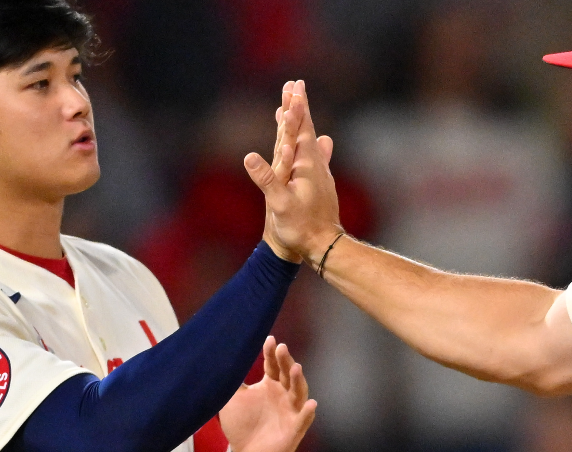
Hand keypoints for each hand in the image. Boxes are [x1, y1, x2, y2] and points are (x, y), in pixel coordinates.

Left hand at [218, 336, 317, 451]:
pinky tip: (311, 405)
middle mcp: (284, 395)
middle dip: (285, 361)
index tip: (269, 340)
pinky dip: (308, 413)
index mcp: (270, 385)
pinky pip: (303, 420)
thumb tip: (220, 356)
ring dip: (298, 380)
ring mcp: (291, 411)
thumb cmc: (241, 424)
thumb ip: (231, 380)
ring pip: (299, 393)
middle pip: (287, 374)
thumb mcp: (231, 399)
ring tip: (296, 368)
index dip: (271, 353)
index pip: (272, 365)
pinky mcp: (295, 430)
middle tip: (282, 348)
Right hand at [245, 80, 341, 265]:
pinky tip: (316, 143)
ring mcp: (318, 174)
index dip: (296, 107)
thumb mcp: (280, 204)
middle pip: (304, 129)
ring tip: (294, 107)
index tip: (295, 86)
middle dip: (298, 107)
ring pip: (307, 141)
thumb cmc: (300, 228)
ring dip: (300, 123)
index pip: (299, 129)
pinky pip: (310, 157)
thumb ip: (266, 179)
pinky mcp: (318, 184)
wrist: (322, 246)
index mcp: (305, 165)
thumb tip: (249, 156)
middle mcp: (314, 165)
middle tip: (294, 85)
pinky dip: (306, 144)